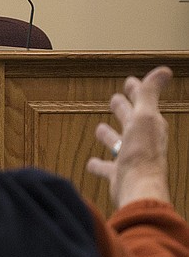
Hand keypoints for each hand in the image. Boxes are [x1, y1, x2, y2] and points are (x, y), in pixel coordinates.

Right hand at [87, 66, 172, 208]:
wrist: (137, 186)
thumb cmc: (142, 152)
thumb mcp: (145, 117)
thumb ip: (149, 94)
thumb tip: (164, 70)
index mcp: (149, 125)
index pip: (141, 102)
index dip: (136, 91)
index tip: (130, 81)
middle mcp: (140, 141)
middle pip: (129, 120)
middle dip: (122, 109)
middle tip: (114, 99)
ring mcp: (129, 158)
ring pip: (117, 143)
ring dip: (109, 135)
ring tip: (100, 129)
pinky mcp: (118, 174)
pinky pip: (105, 167)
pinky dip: (98, 164)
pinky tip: (91, 163)